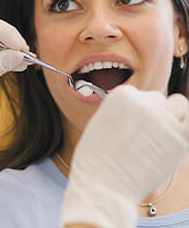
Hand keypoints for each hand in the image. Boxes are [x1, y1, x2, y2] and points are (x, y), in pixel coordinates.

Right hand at [60, 85, 188, 227]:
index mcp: (122, 94)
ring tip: (161, 135)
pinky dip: (184, 127)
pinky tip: (174, 140)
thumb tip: (138, 112)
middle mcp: (144, 102)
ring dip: (172, 115)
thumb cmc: (97, 158)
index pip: (138, 94)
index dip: (134, 111)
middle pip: (157, 99)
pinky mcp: (180, 139)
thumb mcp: (101, 122)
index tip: (131, 125)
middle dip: (152, 113)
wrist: (103, 184)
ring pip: (178, 104)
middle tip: (143, 135)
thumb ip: (121, 111)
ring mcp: (164, 119)